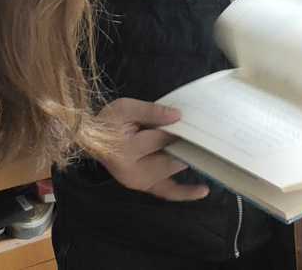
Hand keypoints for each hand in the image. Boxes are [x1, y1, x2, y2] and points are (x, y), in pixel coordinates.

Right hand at [93, 98, 209, 201]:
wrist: (90, 142)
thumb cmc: (107, 122)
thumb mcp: (124, 108)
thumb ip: (151, 111)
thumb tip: (177, 115)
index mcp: (126, 150)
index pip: (161, 140)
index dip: (180, 131)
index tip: (197, 124)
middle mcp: (133, 171)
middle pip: (169, 161)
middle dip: (189, 149)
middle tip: (209, 140)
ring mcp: (139, 182)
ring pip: (171, 177)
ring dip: (190, 166)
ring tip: (211, 159)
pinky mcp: (143, 187)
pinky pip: (167, 192)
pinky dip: (185, 193)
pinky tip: (203, 190)